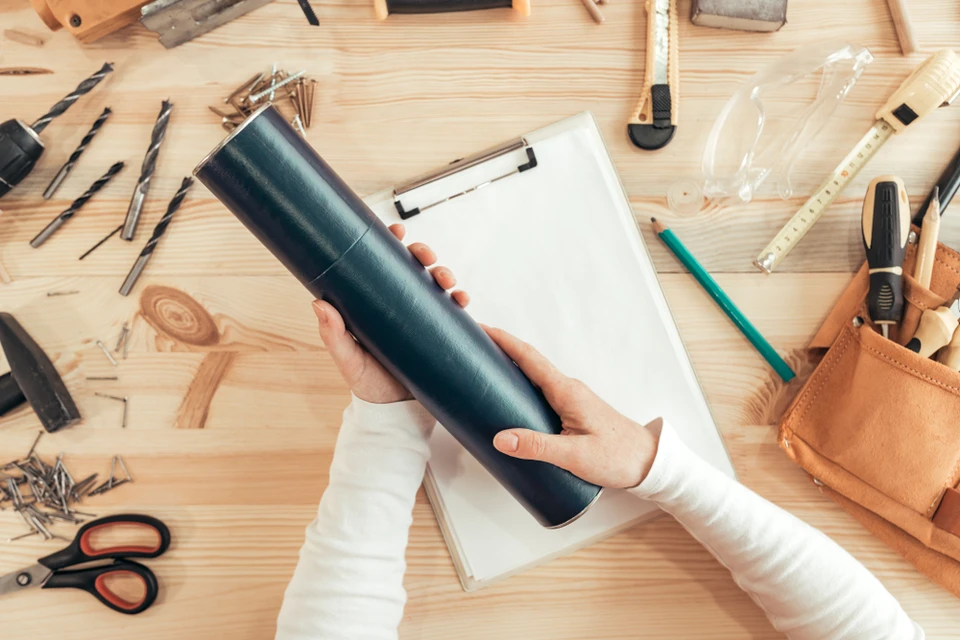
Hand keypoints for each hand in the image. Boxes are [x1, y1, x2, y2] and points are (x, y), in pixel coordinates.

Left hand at [313, 223, 469, 403]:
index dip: (390, 242)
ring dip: (444, 274)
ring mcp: (421, 317)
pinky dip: (460, 300)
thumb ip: (334, 335)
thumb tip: (319, 303)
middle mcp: (399, 304)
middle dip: (423, 254)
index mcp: (375, 302)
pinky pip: (453, 310)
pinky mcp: (440, 332)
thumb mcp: (348, 360)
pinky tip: (462, 300)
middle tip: (426, 257)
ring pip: (435, 284)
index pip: (382, 264)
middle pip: (413, 267)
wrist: (395, 413)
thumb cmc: (367, 384)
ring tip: (447, 281)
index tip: (395, 230)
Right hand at [486, 327, 659, 488]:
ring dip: (511, 369)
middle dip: (501, 350)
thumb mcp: (574, 455)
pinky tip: (512, 400)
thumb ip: (537, 447)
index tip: (481, 328)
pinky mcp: (573, 411)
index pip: (529, 358)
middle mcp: (568, 389)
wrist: (649, 463)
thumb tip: (500, 438)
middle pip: (528, 362)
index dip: (503, 341)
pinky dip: (523, 386)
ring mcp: (571, 399)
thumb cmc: (618, 457)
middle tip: (473, 348)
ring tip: (484, 371)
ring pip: (535, 377)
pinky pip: (542, 391)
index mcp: (566, 392)